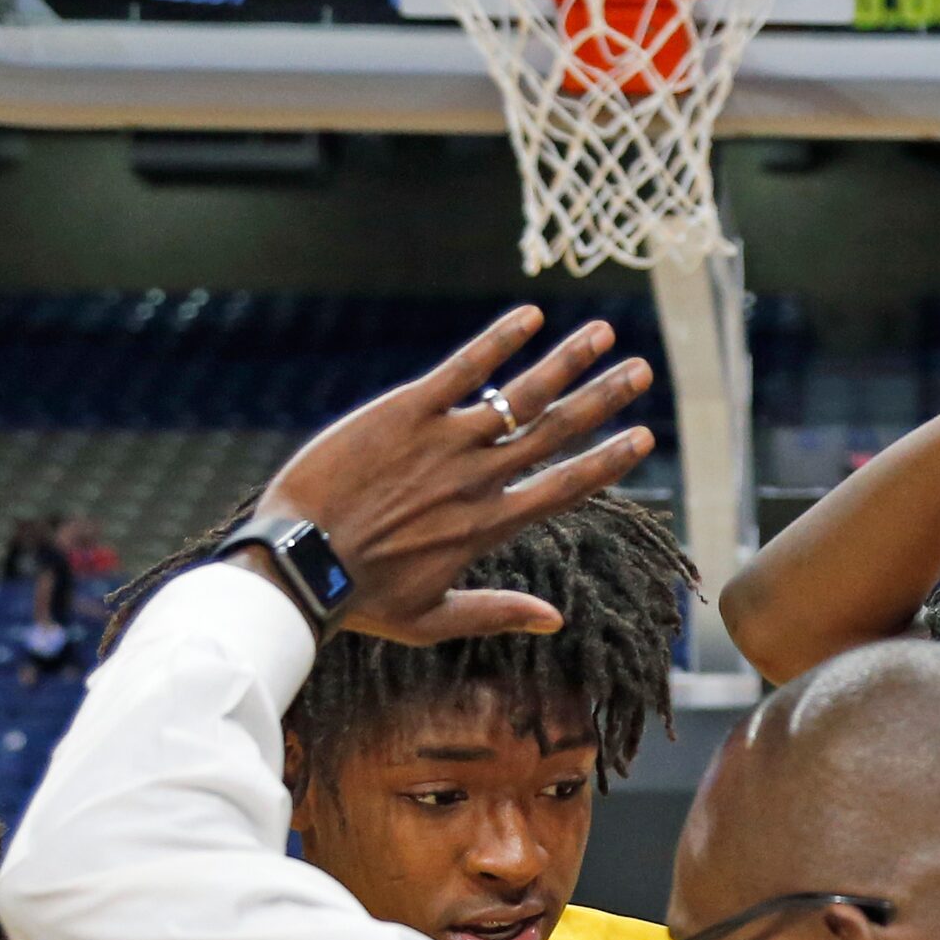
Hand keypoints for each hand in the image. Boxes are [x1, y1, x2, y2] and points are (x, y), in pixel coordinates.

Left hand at [252, 306, 654, 645]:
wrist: (296, 566)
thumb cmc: (357, 600)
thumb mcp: (430, 621)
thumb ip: (496, 612)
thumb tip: (556, 621)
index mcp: (488, 527)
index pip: (565, 487)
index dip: (608, 460)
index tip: (643, 437)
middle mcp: (477, 478)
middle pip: (555, 431)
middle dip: (604, 398)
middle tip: (642, 371)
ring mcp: (443, 440)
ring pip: (520, 394)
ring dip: (567, 361)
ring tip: (603, 333)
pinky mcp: (405, 412)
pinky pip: (462, 368)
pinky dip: (498, 341)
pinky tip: (530, 317)